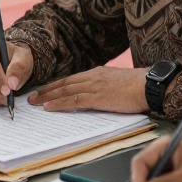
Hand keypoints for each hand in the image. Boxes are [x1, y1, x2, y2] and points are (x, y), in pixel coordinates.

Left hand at [31, 66, 149, 112]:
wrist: (150, 85)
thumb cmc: (139, 86)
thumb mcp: (117, 82)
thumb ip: (104, 86)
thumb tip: (96, 95)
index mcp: (97, 73)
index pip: (71, 79)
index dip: (55, 85)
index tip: (44, 90)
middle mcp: (92, 77)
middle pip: (63, 84)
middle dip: (46, 91)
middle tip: (32, 97)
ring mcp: (94, 87)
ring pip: (64, 91)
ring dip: (47, 98)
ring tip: (34, 103)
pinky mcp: (98, 98)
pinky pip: (73, 101)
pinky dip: (59, 104)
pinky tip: (49, 108)